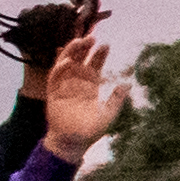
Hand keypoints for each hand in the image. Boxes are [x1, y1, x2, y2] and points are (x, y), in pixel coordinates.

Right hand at [37, 31, 129, 158]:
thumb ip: (116, 99)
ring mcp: (64, 88)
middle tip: (92, 36)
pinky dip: (60, 69)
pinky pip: (54, 78)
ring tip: (80, 42)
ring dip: (72, 53)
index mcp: (90, 87)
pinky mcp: (53, 94)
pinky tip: (68, 62)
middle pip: (80, 61)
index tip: (106, 44)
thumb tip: (127, 83)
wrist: (73, 144)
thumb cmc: (91, 131)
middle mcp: (76, 84)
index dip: (99, 55)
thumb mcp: (108, 114)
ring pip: (66, 65)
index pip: (94, 66)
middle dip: (85, 48)